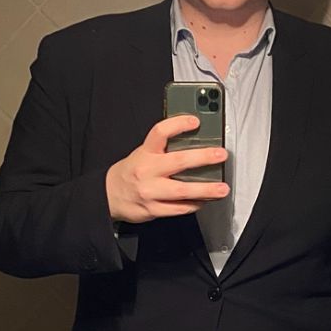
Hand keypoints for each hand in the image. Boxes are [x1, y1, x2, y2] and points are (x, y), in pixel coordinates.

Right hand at [106, 115, 228, 223]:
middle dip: (203, 158)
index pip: (160, 132)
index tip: (195, 121)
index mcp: (145, 152)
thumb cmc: (132, 172)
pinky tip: (205, 200)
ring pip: (182, 191)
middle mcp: (147, 170)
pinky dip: (194, 204)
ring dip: (205, 189)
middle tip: (221, 155)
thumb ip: (164, 150)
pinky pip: (178, 208)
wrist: (108, 195)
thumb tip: (195, 143)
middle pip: (178, 162)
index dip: (178, 124)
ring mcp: (150, 192)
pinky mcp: (153, 209)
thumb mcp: (143, 154)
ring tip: (222, 188)